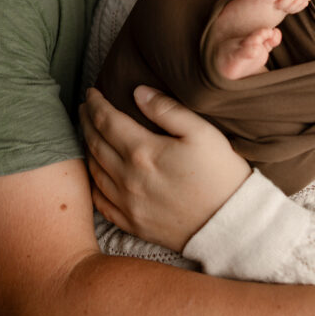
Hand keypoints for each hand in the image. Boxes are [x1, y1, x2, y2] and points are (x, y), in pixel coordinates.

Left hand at [79, 86, 251, 251]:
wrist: (230, 223)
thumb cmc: (220, 174)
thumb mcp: (202, 132)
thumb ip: (167, 109)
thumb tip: (138, 92)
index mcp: (143, 151)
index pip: (107, 120)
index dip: (96, 104)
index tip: (92, 92)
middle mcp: (127, 178)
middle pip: (95, 143)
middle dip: (86, 121)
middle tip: (84, 108)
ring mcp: (127, 203)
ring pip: (94, 171)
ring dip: (87, 148)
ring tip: (88, 134)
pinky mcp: (132, 223)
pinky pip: (100, 201)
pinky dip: (92, 182)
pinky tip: (96, 173)